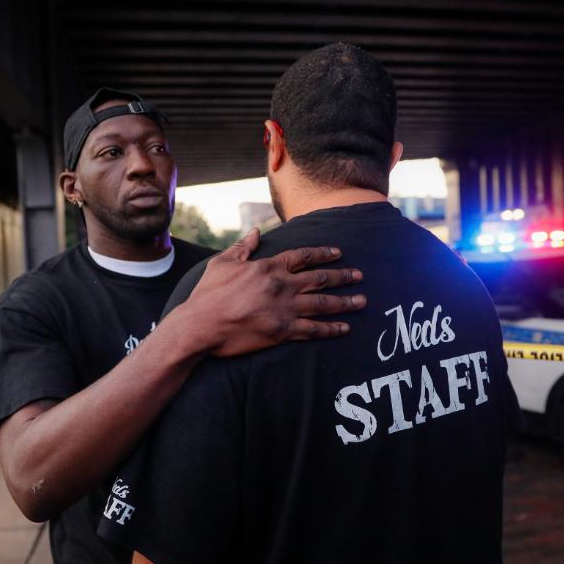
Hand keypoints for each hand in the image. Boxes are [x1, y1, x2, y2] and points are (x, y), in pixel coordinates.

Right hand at [185, 228, 365, 356]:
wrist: (201, 325)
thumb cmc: (208, 294)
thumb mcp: (222, 263)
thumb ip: (243, 247)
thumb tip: (257, 232)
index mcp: (269, 267)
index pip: (303, 256)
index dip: (323, 253)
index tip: (338, 252)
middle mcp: (282, 286)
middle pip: (320, 279)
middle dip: (342, 276)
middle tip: (359, 275)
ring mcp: (284, 309)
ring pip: (323, 304)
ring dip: (345, 302)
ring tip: (362, 301)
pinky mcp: (283, 331)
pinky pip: (313, 329)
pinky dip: (331, 329)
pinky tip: (345, 328)